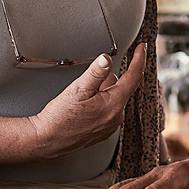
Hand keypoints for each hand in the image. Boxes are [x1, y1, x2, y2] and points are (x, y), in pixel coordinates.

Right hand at [26, 44, 145, 158]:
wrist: (47, 140)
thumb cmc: (59, 118)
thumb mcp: (77, 89)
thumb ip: (95, 73)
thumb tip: (107, 59)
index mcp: (114, 104)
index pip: (134, 77)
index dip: (139, 59)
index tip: (142, 48)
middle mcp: (116, 116)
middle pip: (119, 86)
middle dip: (104, 81)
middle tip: (84, 88)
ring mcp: (111, 125)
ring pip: (112, 97)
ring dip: (100, 93)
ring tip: (80, 101)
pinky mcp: (103, 131)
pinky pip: (107, 109)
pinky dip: (98, 104)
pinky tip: (82, 109)